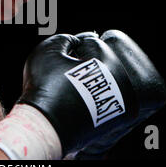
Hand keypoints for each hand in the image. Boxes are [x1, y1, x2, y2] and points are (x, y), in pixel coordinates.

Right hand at [18, 30, 165, 156]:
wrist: (45, 127)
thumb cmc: (44, 87)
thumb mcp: (47, 50)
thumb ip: (64, 39)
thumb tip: (75, 43)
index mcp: (107, 61)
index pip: (90, 42)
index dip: (70, 47)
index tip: (59, 57)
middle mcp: (120, 81)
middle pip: (99, 62)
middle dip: (82, 64)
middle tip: (62, 74)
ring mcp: (120, 102)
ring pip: (102, 80)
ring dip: (87, 79)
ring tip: (66, 88)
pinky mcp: (115, 118)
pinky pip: (103, 98)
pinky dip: (91, 96)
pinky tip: (73, 101)